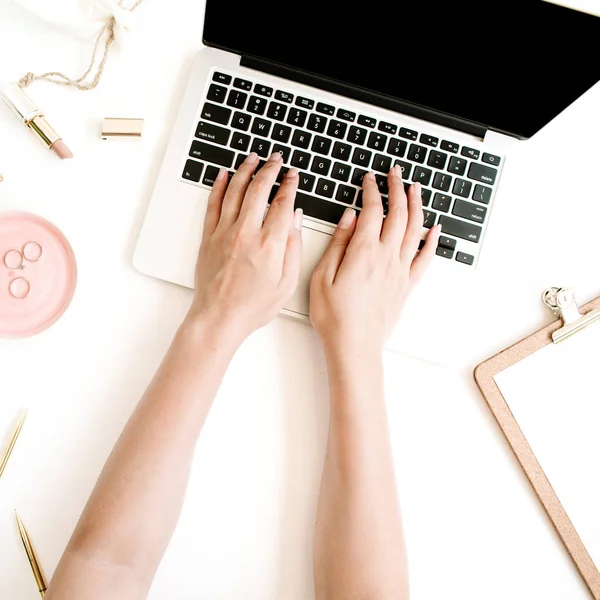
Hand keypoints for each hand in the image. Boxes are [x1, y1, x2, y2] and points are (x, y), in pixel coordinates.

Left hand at [187, 152, 302, 343]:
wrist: (220, 317)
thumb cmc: (253, 306)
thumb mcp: (287, 283)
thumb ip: (294, 248)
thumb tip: (295, 220)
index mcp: (270, 244)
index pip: (282, 203)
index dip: (289, 185)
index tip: (293, 175)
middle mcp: (246, 233)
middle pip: (259, 189)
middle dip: (270, 169)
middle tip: (276, 159)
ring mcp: (225, 233)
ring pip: (234, 190)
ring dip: (245, 170)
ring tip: (253, 158)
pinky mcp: (209, 237)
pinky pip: (213, 204)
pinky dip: (218, 186)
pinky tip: (223, 175)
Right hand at [310, 167, 440, 354]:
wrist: (356, 346)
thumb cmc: (335, 317)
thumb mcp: (323, 276)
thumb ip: (339, 243)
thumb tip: (350, 218)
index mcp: (364, 252)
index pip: (372, 211)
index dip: (371, 191)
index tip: (368, 180)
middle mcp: (387, 258)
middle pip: (398, 214)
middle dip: (397, 189)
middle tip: (395, 174)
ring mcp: (400, 271)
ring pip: (415, 230)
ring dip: (416, 206)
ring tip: (415, 189)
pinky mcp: (407, 285)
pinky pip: (425, 258)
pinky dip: (432, 241)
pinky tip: (434, 230)